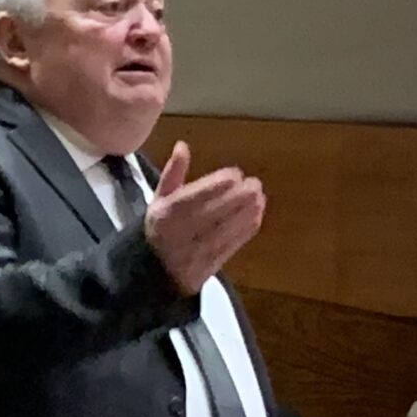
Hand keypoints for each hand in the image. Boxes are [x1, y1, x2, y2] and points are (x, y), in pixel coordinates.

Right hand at [141, 141, 265, 293]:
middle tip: (255, 184)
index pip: (197, 195)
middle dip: (239, 197)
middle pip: (216, 211)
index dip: (219, 184)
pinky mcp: (211, 262)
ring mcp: (198, 249)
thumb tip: (182, 145)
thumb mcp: (159, 199)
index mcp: (168, 212)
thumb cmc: (160, 227)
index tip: (236, 174)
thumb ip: (172, 173)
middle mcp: (182, 230)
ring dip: (247, 211)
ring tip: (259, 197)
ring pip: (227, 228)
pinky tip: (256, 214)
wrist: (157, 270)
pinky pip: (232, 244)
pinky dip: (246, 228)